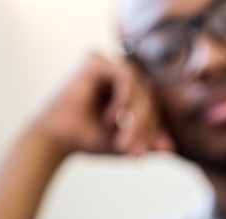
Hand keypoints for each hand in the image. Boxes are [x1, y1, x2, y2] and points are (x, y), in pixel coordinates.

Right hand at [30, 53, 172, 156]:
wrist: (54, 140)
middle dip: (146, 127)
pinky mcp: (94, 60)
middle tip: (136, 151)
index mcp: (126, 89)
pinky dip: (124, 99)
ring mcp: (106, 63)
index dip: (157, 128)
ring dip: (137, 118)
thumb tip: (171, 149)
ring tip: (123, 141)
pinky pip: (125, 76)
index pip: (153, 104)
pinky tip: (112, 117)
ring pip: (141, 86)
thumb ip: (147, 142)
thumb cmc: (86, 140)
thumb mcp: (125, 143)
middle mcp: (117, 72)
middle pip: (149, 95)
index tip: (157, 152)